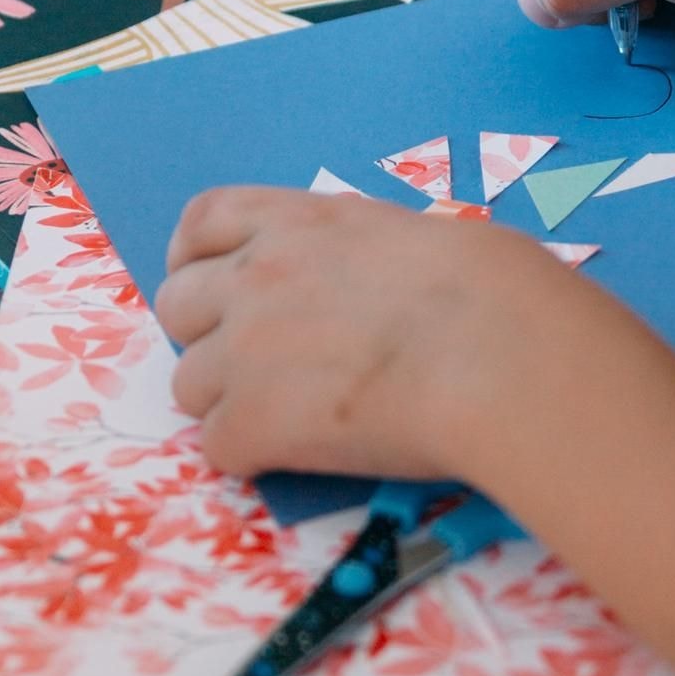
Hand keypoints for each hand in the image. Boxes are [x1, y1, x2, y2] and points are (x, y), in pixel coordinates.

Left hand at [156, 184, 590, 481]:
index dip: (195, 255)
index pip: (205, 219)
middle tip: (256, 365)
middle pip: (175, 306)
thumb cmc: (493, 294)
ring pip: (188, 386)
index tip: (208, 280)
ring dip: (230, 403)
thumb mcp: (415, 240)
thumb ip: (358, 258)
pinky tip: (306, 457)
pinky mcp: (252, 422)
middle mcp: (256, 277)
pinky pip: (218, 447)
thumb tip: (366, 293)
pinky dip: (253, 456)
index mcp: (300, 223)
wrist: (499, 357)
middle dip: (206, 335)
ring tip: (295, 421)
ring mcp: (245, 351)